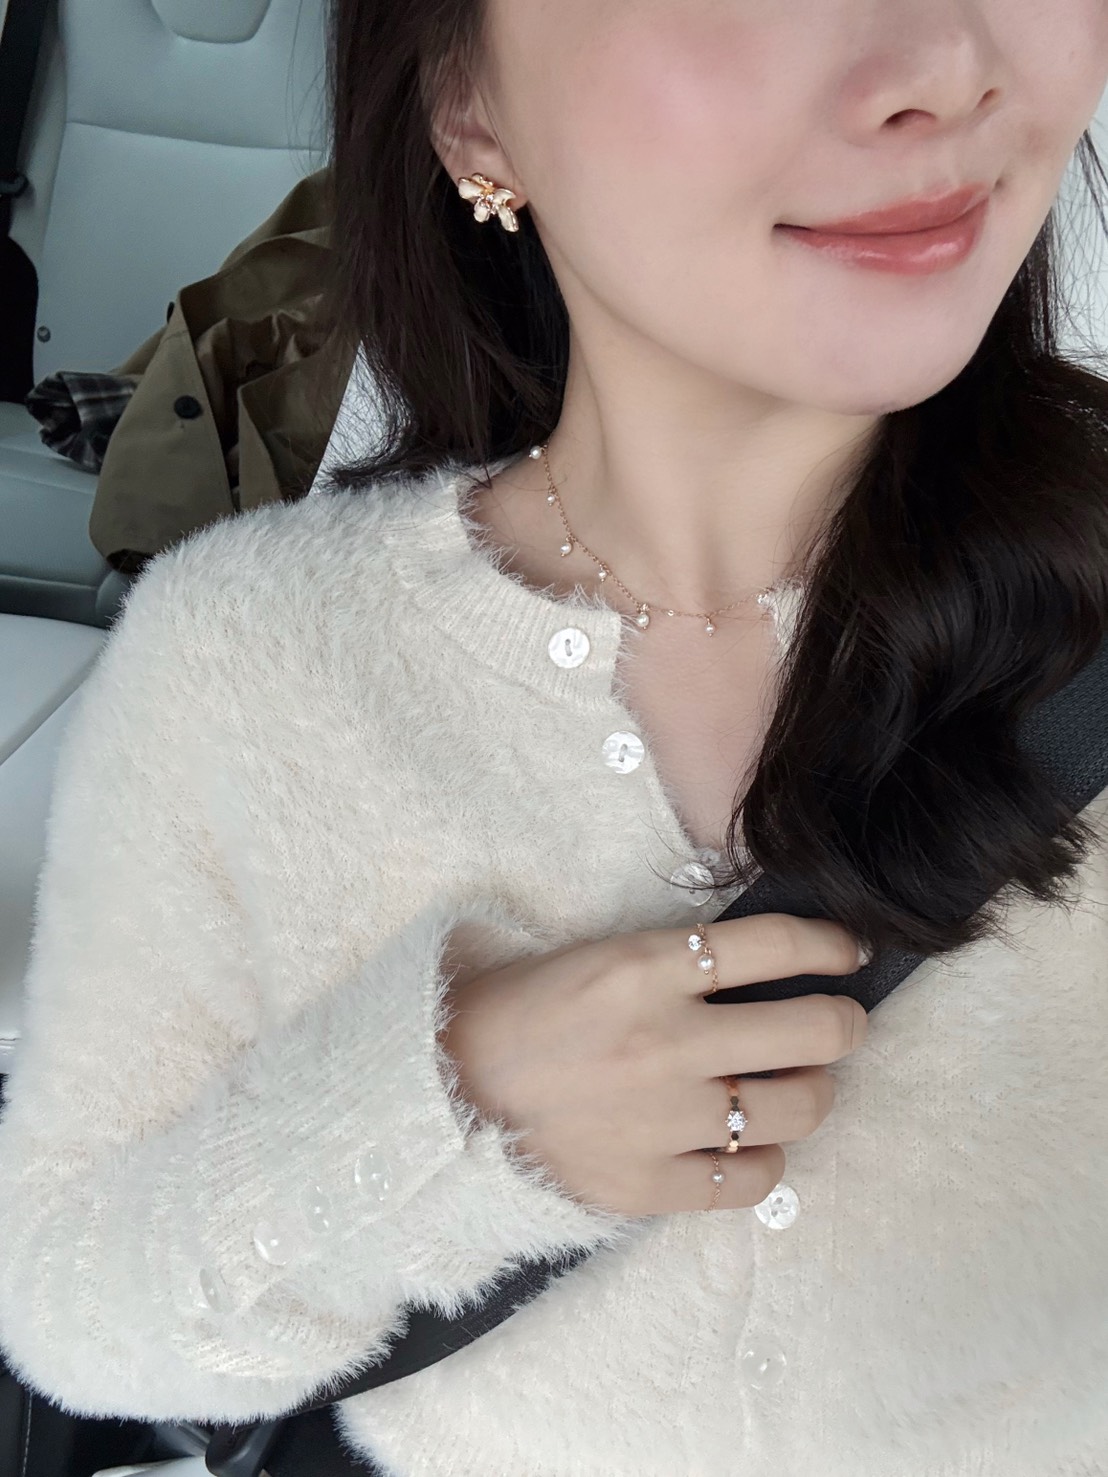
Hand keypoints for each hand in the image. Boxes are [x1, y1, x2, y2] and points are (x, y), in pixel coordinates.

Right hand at [439, 913, 867, 1215]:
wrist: (441, 1092)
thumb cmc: (517, 1011)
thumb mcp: (594, 954)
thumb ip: (675, 956)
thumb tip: (762, 960)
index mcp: (645, 969)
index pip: (774, 944)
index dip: (829, 944)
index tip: (847, 950)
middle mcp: (666, 1042)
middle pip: (810, 1030)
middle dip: (843, 1022)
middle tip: (839, 1022)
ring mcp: (662, 1120)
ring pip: (796, 1107)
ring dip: (815, 1090)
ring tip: (801, 1084)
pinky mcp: (647, 1185)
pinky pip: (750, 1180)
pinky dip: (766, 1160)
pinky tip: (753, 1144)